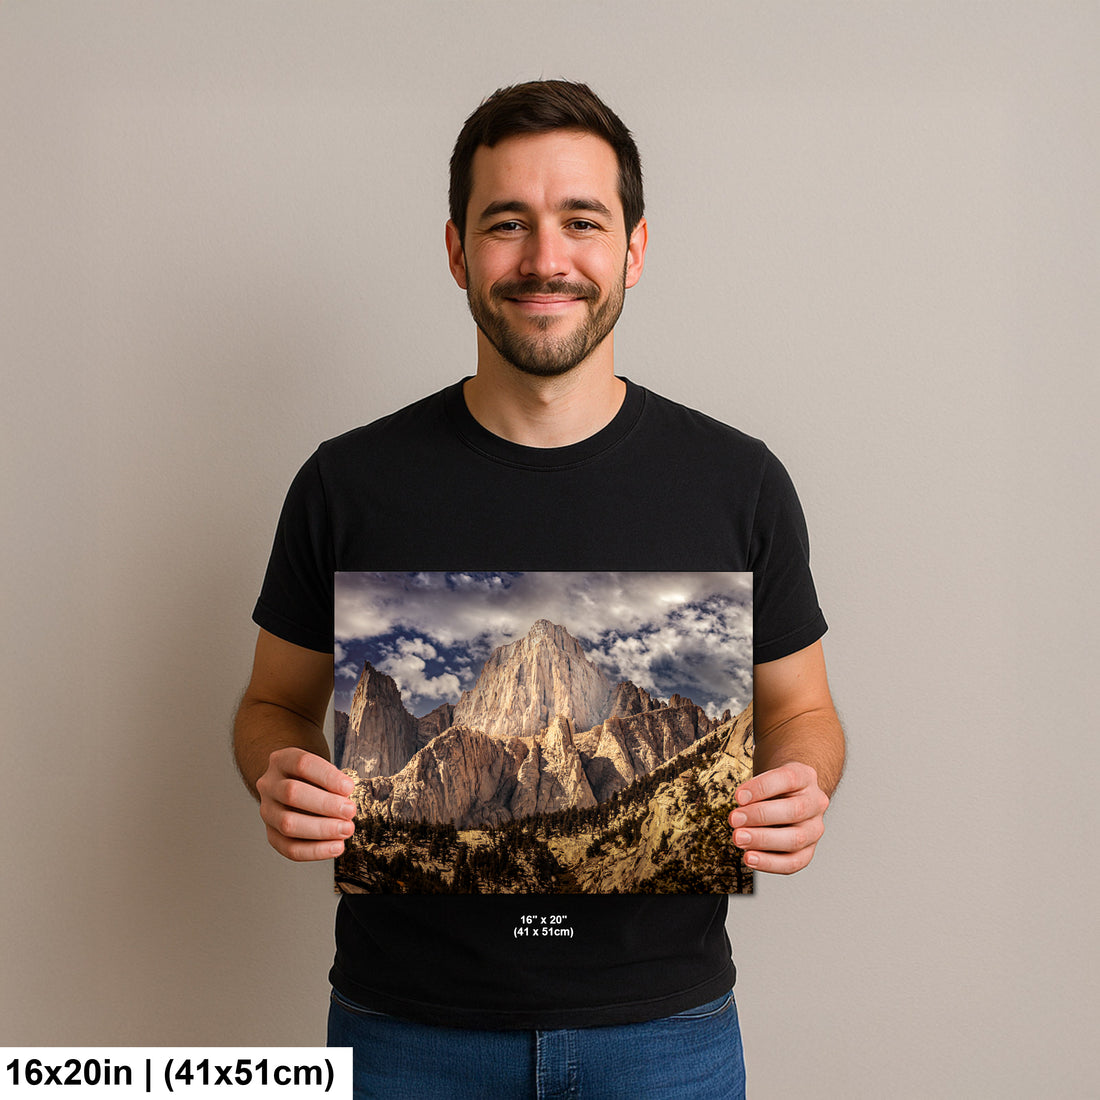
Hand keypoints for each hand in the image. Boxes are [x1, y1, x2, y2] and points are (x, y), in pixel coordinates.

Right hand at [256, 747, 356, 861]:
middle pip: (292, 793)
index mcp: (282, 760)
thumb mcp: (320, 768)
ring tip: (346, 830)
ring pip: (287, 823)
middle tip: (350, 811)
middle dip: (325, 805)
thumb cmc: (312, 777)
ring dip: (322, 829)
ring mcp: (267, 810)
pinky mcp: (271, 834)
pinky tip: (336, 847)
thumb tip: (346, 798)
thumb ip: (332, 780)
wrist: (290, 785)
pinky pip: (289, 848)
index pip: (302, 764)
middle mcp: (269, 784)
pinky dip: (315, 851)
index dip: (327, 776)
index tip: (349, 787)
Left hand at [728, 762, 828, 874]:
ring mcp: (815, 828)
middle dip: (760, 816)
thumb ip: (756, 790)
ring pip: (796, 839)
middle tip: (734, 820)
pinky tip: (750, 858)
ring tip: (739, 839)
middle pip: (794, 811)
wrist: (792, 797)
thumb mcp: (768, 777)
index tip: (738, 797)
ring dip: (763, 841)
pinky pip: (793, 862)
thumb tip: (741, 804)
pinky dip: (770, 863)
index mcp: (805, 777)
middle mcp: (815, 803)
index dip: (761, 788)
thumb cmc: (775, 787)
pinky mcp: (809, 850)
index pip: (787, 779)